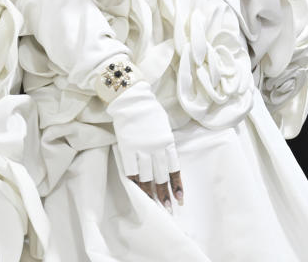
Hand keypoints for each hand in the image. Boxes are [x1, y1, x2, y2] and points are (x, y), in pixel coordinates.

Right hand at [106, 80, 183, 209]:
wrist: (131, 98)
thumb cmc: (149, 110)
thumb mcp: (163, 126)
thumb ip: (165, 143)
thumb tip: (165, 160)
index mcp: (167, 142)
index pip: (174, 169)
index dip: (177, 185)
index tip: (180, 199)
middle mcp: (156, 148)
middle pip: (162, 176)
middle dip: (165, 194)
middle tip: (167, 208)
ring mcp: (141, 149)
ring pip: (147, 176)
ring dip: (150, 192)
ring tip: (153, 204)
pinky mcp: (127, 148)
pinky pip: (131, 170)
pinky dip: (134, 181)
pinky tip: (137, 190)